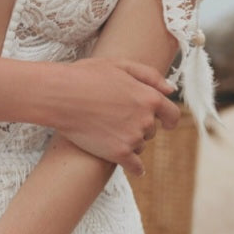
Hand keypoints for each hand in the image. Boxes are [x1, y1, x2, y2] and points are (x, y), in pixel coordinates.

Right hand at [48, 58, 179, 176]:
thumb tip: (171, 90)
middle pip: (151, 131)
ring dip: (131, 142)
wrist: (61, 96)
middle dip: (139, 126)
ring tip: (109, 133)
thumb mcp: (121, 65)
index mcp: (149, 97)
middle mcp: (145, 119)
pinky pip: (135, 167)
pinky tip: (133, 168)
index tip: (166, 124)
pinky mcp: (118, 154)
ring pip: (140, 146)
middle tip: (118, 119)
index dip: (168, 119)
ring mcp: (132, 138)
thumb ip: (150, 76)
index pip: (172, 115)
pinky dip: (135, 168)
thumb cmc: (86, 76)